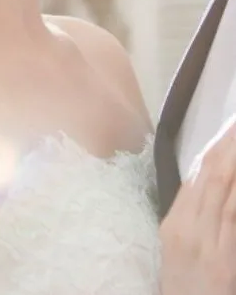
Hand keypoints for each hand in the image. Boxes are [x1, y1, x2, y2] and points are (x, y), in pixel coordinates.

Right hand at [160, 118, 235, 294]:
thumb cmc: (188, 293)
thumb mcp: (183, 256)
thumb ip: (196, 224)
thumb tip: (215, 191)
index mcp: (174, 224)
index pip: (196, 175)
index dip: (215, 146)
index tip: (229, 126)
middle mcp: (184, 227)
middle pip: (208, 172)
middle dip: (227, 142)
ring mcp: (200, 242)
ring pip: (219, 184)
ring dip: (234, 154)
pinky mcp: (218, 260)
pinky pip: (229, 213)